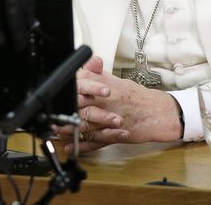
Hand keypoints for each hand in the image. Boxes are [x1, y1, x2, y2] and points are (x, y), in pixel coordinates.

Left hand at [54, 56, 181, 152]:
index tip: (59, 90)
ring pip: (86, 124)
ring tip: (56, 129)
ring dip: (69, 128)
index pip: (85, 84)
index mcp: (109, 88)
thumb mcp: (119, 82)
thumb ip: (100, 75)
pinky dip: (82, 146)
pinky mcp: (114, 135)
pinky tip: (70, 147)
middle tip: (52, 112)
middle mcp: (109, 103)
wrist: (159, 113)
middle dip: (66, 108)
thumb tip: (89, 63)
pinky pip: (95, 142)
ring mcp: (111, 120)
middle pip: (82, 104)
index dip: (70, 87)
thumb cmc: (138, 99)